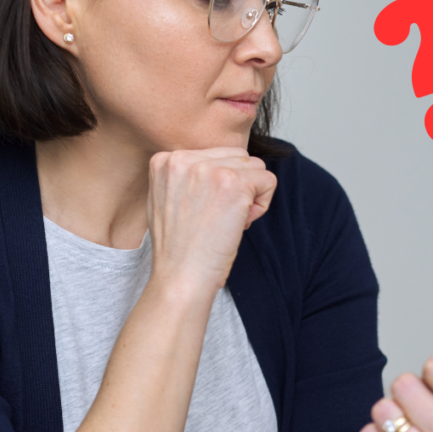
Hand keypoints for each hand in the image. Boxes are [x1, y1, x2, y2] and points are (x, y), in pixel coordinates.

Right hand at [146, 147, 276, 294]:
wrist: (181, 277)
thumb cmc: (178, 249)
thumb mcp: (166, 200)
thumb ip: (186, 177)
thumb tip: (218, 167)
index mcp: (164, 160)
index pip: (213, 155)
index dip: (218, 185)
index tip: (205, 212)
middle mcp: (183, 158)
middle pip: (236, 156)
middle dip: (238, 186)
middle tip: (220, 219)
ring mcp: (209, 169)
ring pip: (255, 166)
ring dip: (251, 195)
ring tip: (229, 221)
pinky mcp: (234, 183)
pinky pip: (268, 180)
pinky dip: (263, 204)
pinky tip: (242, 223)